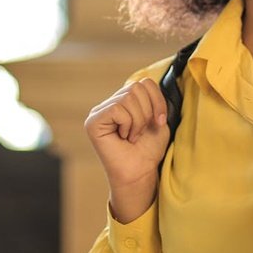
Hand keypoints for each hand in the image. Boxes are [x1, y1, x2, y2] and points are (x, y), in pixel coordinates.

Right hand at [84, 77, 170, 222]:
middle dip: (147, 112)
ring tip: (133, 135)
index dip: (157, 100)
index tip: (159, 121)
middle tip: (142, 131)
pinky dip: (128, 124)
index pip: (144, 82)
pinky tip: (124, 137)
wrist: (141, 172)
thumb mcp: (157, 118)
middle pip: (136, 87)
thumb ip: (154, 99)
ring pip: (128, 97)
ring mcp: (100, 111)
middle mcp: (110, 103)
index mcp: (125, 101)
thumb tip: (154, 80)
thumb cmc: (148, 149)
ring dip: (138, 120)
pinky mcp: (93, 121)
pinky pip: (117, 108)